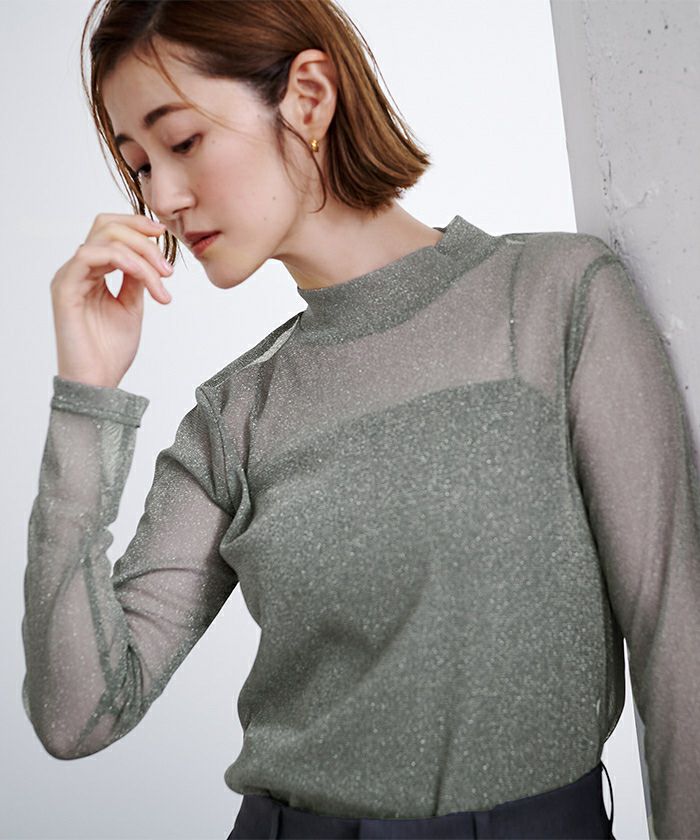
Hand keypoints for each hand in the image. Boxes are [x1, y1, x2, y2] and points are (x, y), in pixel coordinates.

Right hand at [50, 212, 173, 388]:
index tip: (164, 234)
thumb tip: (149, 257)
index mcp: (92, 272)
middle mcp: (77, 270)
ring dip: (141, 254)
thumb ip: (136, 278)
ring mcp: (69, 277)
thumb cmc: (111, 350)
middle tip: (168, 267)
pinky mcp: (65, 288)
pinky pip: (90, 256)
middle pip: (106, 226)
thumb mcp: (132, 306)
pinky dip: (124, 261)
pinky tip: (144, 278)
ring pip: (103, 238)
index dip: (137, 226)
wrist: (99, 380)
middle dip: (143, 238)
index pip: (109, 231)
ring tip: (162, 281)